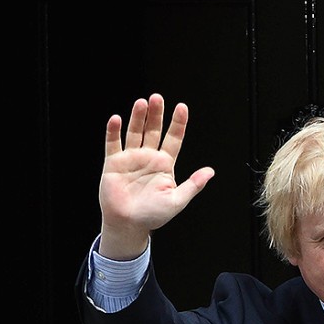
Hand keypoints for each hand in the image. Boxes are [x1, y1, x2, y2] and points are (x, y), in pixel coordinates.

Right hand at [98, 93, 213, 259]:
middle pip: (153, 130)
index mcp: (165, 164)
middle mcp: (148, 157)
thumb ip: (193, 185)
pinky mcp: (114, 163)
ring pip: (135, 132)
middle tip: (157, 98)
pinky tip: (117, 119)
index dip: (178, 123)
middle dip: (156, 114)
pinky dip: (114, 131)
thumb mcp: (177, 201)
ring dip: (137, 118)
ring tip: (141, 103)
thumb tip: (210, 172)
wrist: (128, 225)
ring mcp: (131, 158)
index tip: (182, 107)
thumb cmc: (152, 215)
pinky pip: (113, 144)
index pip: (174, 138)